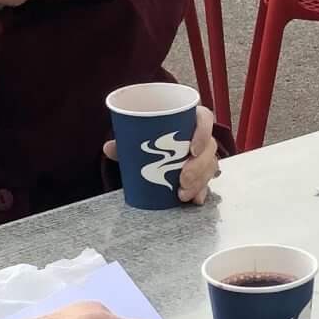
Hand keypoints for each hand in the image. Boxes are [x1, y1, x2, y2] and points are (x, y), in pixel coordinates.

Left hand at [102, 102, 219, 202]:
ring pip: (210, 167)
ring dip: (199, 182)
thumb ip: (125, 141)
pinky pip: (207, 181)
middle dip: (198, 166)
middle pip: (210, 148)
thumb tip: (109, 147)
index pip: (205, 119)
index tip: (192, 149)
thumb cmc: (151, 136)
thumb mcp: (137, 136)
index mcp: (189, 119)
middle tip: (183, 179)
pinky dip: (201, 191)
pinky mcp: (202, 172)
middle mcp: (200, 136)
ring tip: (182, 193)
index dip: (203, 133)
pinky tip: (195, 200)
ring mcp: (203, 155)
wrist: (152, 148)